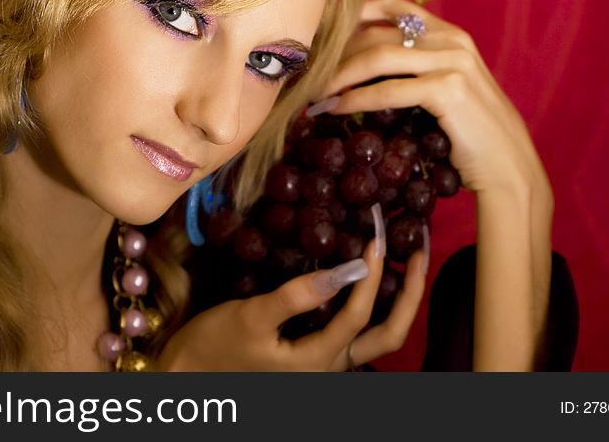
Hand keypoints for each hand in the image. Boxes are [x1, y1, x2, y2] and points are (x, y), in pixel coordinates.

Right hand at [156, 240, 426, 370]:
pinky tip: (368, 274)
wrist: (189, 373)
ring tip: (405, 259)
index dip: (371, 274)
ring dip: (397, 298)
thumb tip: (352, 269)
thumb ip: (300, 295)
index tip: (375, 235)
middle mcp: (331, 366)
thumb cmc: (216, 345)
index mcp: (318, 361)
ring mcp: (325, 362)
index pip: (359, 315)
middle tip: (419, 249)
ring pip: (378, 335)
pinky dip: (372, 301)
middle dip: (410, 292)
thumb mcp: (252, 316)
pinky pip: (357, 329)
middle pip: (390, 335)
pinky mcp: (315, 352)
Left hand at [315, 0, 550, 196]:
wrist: (507, 167)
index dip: (354, 14)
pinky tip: (335, 110)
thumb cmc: (471, 134)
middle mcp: (452, 39)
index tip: (324, 36)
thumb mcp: (445, 88)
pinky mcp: (448, 89)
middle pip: (376, 33)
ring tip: (314, 94)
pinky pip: (387, 90)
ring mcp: (452, 62)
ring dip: (337, 77)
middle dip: (336, 54)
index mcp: (450, 33)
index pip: (393, 4)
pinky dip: (355, 99)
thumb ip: (415, 68)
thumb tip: (359, 66)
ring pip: (377, 57)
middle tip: (309, 75)